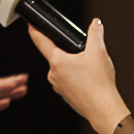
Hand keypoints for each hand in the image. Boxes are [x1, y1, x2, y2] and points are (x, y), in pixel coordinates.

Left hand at [27, 19, 129, 133]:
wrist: (103, 109)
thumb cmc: (98, 83)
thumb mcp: (99, 52)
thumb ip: (95, 34)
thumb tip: (96, 23)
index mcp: (57, 61)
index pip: (41, 42)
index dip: (35, 31)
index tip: (30, 25)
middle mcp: (53, 74)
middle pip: (56, 56)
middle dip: (67, 51)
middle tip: (83, 52)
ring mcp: (58, 86)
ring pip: (63, 69)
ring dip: (72, 65)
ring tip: (90, 68)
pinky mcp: (65, 95)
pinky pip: (67, 81)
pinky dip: (76, 77)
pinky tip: (89, 80)